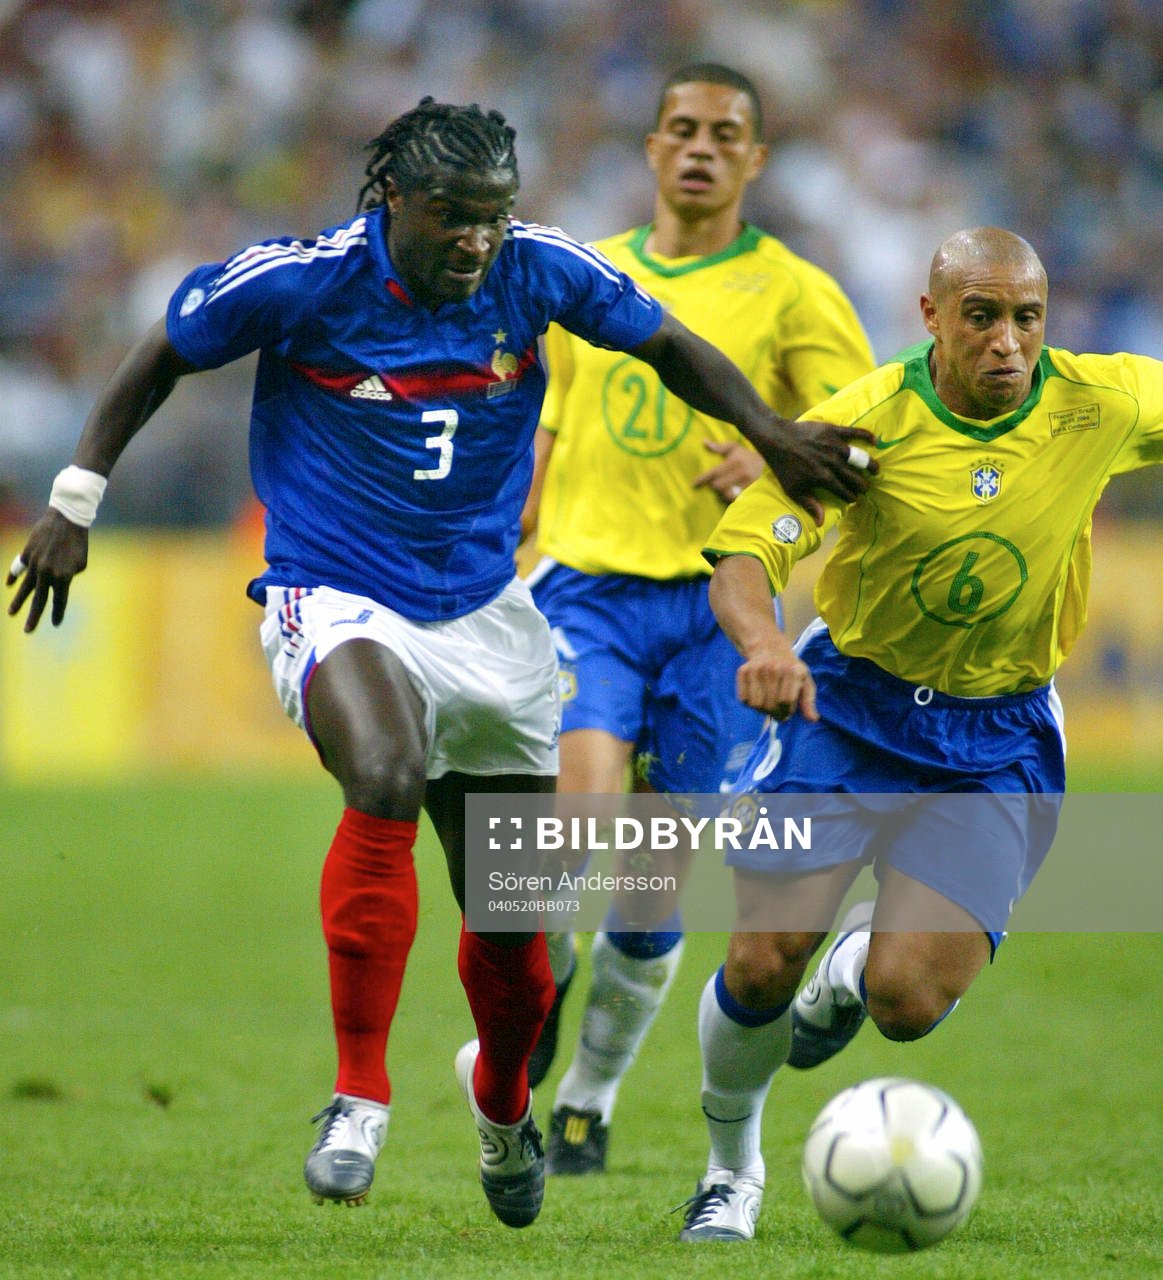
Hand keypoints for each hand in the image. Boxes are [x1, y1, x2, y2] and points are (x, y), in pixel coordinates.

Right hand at [6, 510, 89, 631]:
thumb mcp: (80, 563)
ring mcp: (35, 563)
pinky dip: (14, 576)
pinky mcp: (27, 553)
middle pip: (39, 600)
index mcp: (64, 577)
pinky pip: (19, 568)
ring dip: (18, 601)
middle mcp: (47, 573)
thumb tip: (57, 583)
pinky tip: (10, 585)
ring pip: (25, 587)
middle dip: (34, 617)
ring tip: (11, 614)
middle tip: (28, 631)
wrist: (67, 518)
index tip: (56, 624)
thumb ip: (69, 576)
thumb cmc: (78, 542)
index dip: (58, 613)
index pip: (60, 601)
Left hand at [692, 440, 765, 501]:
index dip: (702, 479)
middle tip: (714, 483)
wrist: (766, 463)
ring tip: (724, 487)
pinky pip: (735, 498)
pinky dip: (730, 496)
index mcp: (734, 461)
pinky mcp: (752, 490)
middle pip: (718, 485)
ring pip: (726, 493)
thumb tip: (703, 442)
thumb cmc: (745, 455)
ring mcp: (747, 483)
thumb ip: (719, 446)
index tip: (693, 484)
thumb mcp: (733, 447)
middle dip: (714, 485)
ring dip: (722, 492)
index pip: (714, 472)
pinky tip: (730, 492)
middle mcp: (741, 472)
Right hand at [736, 639, 817, 721]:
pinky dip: (750, 703)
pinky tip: (758, 696)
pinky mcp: (743, 671)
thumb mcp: (805, 682)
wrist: (769, 648)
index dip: (787, 711)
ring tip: (768, 703)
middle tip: (778, 711)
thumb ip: (808, 702)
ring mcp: (757, 668)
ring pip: (756, 705)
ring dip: (762, 710)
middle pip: (771, 705)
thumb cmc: (790, 670)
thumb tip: (813, 719)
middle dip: (775, 714)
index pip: (786, 702)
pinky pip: (744, 700)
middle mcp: (774, 667)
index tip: (788, 711)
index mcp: (793, 670)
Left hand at [749, 418, 877, 525]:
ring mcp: (834, 446)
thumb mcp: (793, 490)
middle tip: (866, 487)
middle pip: (855, 477)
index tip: (854, 499)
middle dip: (863, 485)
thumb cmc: (784, 467)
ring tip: (875, 470)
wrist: (777, 439)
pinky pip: (854, 432)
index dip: (851, 497)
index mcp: (823, 478)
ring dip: (869, 465)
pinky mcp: (833, 431)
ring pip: (859, 458)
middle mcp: (832, 463)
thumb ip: (809, 505)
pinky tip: (875, 441)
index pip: (845, 491)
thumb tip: (820, 523)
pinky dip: (866, 436)